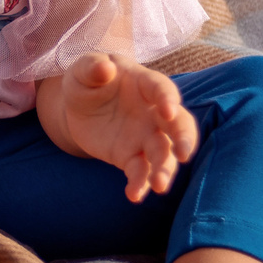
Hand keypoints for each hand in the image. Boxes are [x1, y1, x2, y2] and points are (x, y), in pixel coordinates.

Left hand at [52, 53, 197, 201]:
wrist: (79, 105)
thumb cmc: (88, 80)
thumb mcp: (82, 70)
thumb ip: (92, 67)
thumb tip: (105, 69)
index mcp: (145, 84)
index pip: (162, 89)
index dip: (168, 99)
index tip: (169, 110)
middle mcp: (153, 112)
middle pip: (177, 125)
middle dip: (183, 139)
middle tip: (183, 154)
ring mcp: (145, 136)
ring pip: (163, 154)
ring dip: (165, 169)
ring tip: (159, 185)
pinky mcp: (132, 157)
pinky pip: (140, 172)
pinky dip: (140, 184)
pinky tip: (134, 195)